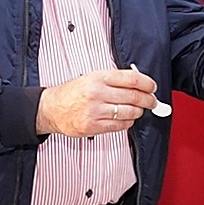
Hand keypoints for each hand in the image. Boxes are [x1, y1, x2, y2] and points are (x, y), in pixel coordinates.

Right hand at [38, 68, 156, 136]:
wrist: (51, 108)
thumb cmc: (72, 93)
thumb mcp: (91, 78)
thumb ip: (114, 80)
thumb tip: (139, 83)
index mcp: (98, 77)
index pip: (132, 79)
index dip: (147, 83)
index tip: (152, 87)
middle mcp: (97, 93)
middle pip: (134, 96)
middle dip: (148, 100)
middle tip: (152, 101)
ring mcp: (95, 111)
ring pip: (130, 112)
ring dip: (138, 112)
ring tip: (137, 110)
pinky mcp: (93, 126)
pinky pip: (120, 125)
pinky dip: (128, 122)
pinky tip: (126, 118)